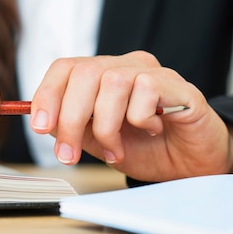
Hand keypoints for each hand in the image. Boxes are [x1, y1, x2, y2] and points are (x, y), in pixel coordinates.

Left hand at [30, 51, 232, 181]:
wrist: (193, 167)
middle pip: (84, 73)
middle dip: (70, 118)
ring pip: (111, 82)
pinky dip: (140, 119)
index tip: (40, 126)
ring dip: (106, 125)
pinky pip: (145, 91)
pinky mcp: (177, 85)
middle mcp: (125, 66)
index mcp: (102, 74)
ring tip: (116, 150)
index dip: (47, 94)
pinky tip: (153, 130)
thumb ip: (73, 127)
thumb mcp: (98, 141)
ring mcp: (151, 72)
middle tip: (69, 154)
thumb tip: (41, 121)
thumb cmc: (147, 149)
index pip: (65, 68)